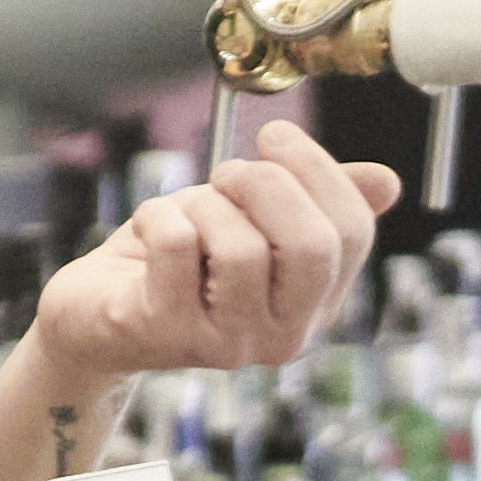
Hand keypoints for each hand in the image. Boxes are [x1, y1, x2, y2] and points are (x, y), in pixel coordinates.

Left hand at [32, 122, 395, 379]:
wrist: (94, 315)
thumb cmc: (179, 260)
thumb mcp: (251, 220)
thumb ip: (314, 201)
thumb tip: (386, 183)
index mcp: (315, 302)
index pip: (351, 232)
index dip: (316, 169)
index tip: (274, 137)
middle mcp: (283, 334)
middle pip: (312, 247)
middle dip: (267, 184)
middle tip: (227, 174)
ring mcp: (227, 343)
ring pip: (241, 247)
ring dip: (205, 203)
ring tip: (186, 211)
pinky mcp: (167, 332)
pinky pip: (177, 245)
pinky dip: (158, 215)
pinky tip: (149, 227)